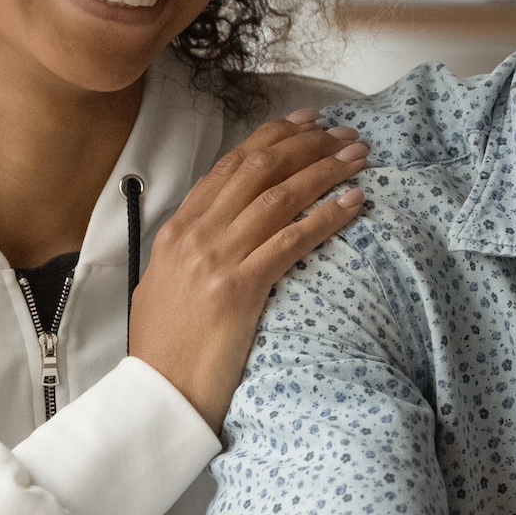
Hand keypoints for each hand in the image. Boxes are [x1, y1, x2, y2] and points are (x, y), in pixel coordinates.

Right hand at [132, 110, 368, 428]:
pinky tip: (354, 203)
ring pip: (279, 197)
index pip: (230, 167)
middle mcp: (196, 235)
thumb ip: (190, 251)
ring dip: (324, 171)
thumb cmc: (165, 347)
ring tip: (357, 158)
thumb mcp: (164, 284)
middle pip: (259, 171)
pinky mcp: (240, 289)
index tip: (305, 123)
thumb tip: (218, 233)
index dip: (272, 139)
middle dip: (306, 146)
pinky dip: (327, 216)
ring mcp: (217, 259)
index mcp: (177, 230)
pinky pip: (292, 240)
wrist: (157, 392)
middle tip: (343, 134)